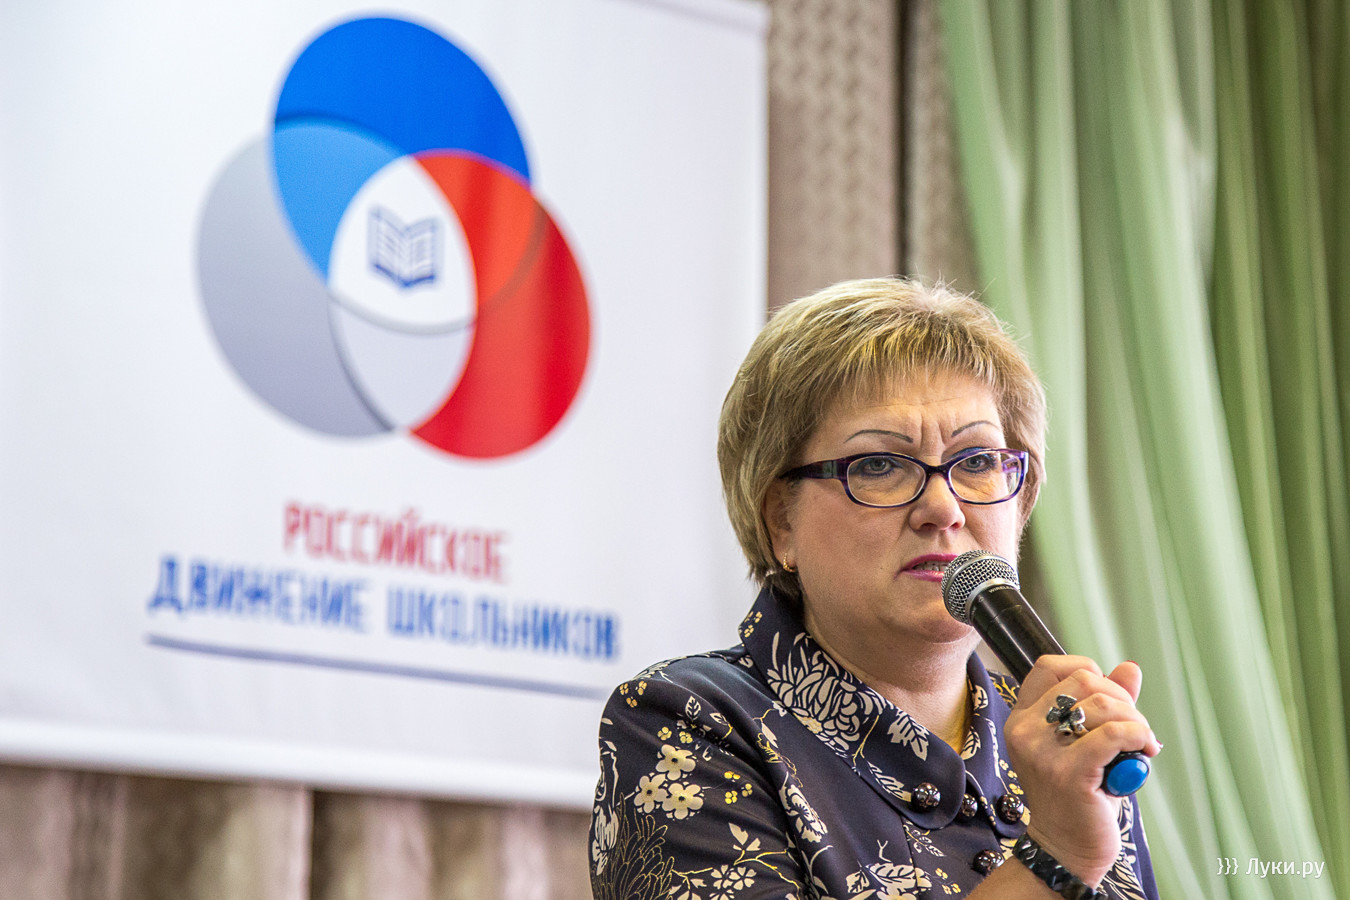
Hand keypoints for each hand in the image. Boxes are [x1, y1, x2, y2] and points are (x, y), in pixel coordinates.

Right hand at [1003, 656, 1161, 886]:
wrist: (1067, 848)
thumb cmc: (1078, 796)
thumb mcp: (1087, 743)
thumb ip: (1106, 704)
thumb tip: (1130, 667)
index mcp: (1022, 719)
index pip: (1049, 665)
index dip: (1087, 669)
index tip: (1109, 698)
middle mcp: (1025, 731)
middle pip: (1083, 680)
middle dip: (1122, 698)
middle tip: (1134, 726)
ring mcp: (1042, 753)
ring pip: (1102, 705)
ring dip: (1135, 720)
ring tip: (1141, 743)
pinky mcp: (1067, 774)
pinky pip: (1114, 734)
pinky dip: (1139, 736)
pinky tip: (1145, 750)